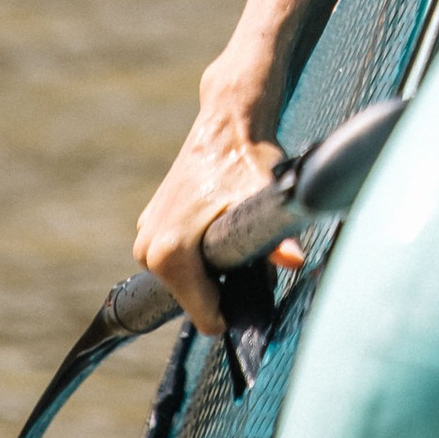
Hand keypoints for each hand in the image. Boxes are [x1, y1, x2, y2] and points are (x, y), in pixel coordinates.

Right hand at [133, 78, 288, 338]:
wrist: (228, 122)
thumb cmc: (246, 160)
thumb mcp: (262, 201)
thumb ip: (275, 238)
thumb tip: (294, 260)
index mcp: (169, 252)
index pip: (203, 315)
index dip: (234, 308)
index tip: (253, 281)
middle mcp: (148, 250)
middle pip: (194, 298)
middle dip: (222, 286)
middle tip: (246, 251)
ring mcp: (145, 237)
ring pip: (186, 280)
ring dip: (211, 270)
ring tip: (232, 236)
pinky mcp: (150, 225)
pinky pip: (177, 260)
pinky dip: (199, 255)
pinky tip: (218, 227)